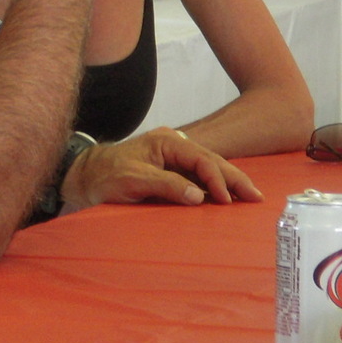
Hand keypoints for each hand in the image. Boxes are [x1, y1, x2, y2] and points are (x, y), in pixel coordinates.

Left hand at [60, 128, 261, 211]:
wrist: (85, 177)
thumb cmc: (106, 175)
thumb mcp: (134, 180)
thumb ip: (167, 186)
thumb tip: (198, 197)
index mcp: (167, 142)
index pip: (201, 159)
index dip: (217, 179)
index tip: (226, 200)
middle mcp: (174, 147)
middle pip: (211, 160)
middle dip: (234, 179)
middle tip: (256, 197)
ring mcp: (174, 159)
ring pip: (208, 169)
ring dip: (228, 183)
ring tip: (249, 198)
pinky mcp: (172, 173)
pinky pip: (198, 179)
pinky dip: (214, 188)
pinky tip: (227, 199)